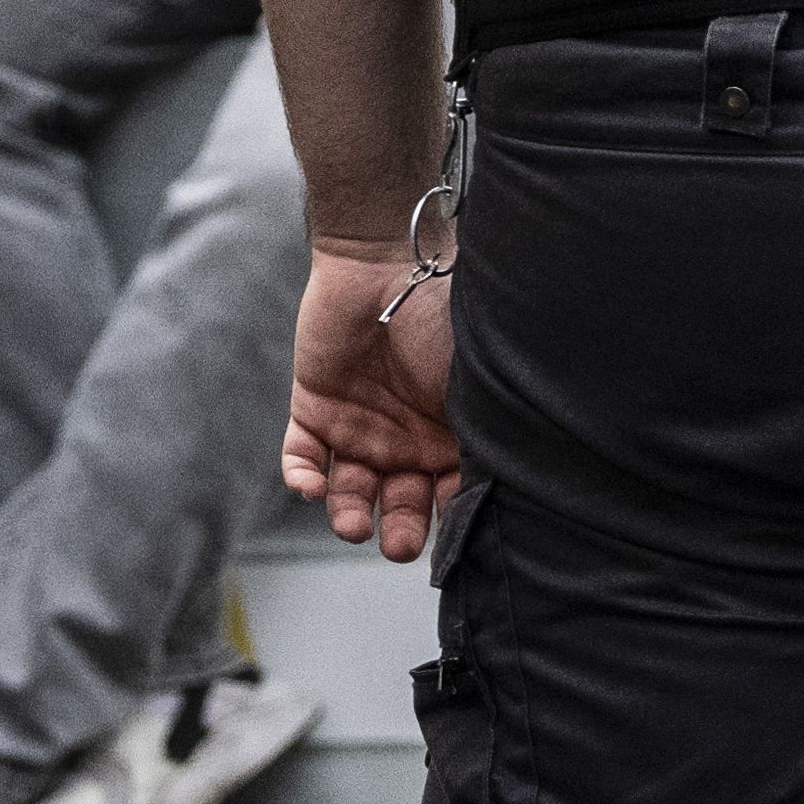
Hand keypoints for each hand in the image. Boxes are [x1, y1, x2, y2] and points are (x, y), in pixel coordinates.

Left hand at [286, 241, 462, 557]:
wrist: (386, 257)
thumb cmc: (443, 309)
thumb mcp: (477, 377)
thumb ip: (483, 429)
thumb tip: (501, 482)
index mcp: (451, 433)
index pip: (452, 494)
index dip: (452, 520)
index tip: (452, 541)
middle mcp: (406, 438)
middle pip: (402, 504)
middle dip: (401, 531)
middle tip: (399, 545)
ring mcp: (359, 426)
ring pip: (350, 491)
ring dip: (349, 515)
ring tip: (352, 525)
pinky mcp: (315, 408)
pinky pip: (302, 457)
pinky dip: (303, 478)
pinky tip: (310, 488)